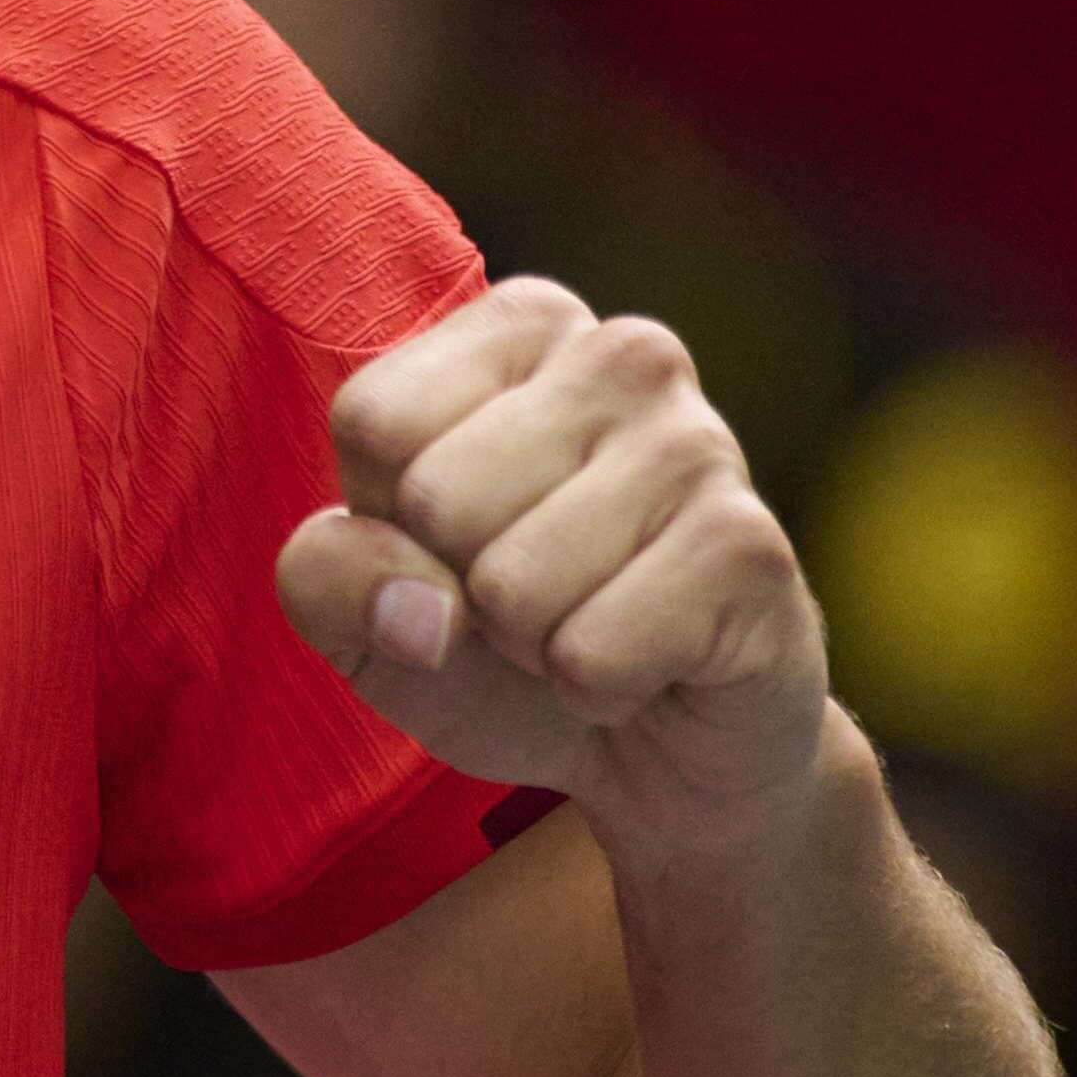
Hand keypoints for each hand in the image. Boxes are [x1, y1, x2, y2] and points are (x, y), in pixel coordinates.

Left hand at [281, 278, 838, 834]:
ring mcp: (699, 443)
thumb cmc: (498, 648)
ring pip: (512, 588)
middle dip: (462, 590)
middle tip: (533, 599)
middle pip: (437, 499)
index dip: (388, 523)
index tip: (456, 542)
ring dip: (533, 646)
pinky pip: (590, 656)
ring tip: (592, 623)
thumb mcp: (367, 612)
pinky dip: (597, 691)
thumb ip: (327, 578)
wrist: (658, 750)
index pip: (373, 420)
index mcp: (523, 326)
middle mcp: (624, 354)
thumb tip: (419, 607)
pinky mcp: (749, 550)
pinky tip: (652, 663)